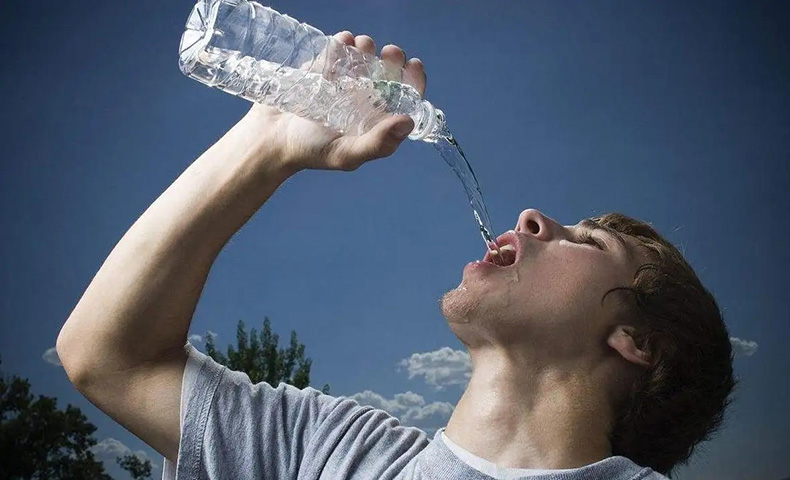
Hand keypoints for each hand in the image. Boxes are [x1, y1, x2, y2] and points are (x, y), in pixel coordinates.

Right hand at [242, 31, 427, 171]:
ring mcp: (344, 82)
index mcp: (377, 121)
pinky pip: (339, 50)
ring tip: (362, 45)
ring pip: (365, 57)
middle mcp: (365, 101)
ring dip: (368, 47)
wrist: (271, 138)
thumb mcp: (347, 154)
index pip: (405, 98)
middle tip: (389, 52)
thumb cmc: (311, 152)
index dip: (413, 81)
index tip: (412, 65)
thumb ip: (378, 143)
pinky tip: (343, 41)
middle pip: (388, 73)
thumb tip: (408, 122)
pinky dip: (343, 42)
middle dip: (392, 59)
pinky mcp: (324, 68)